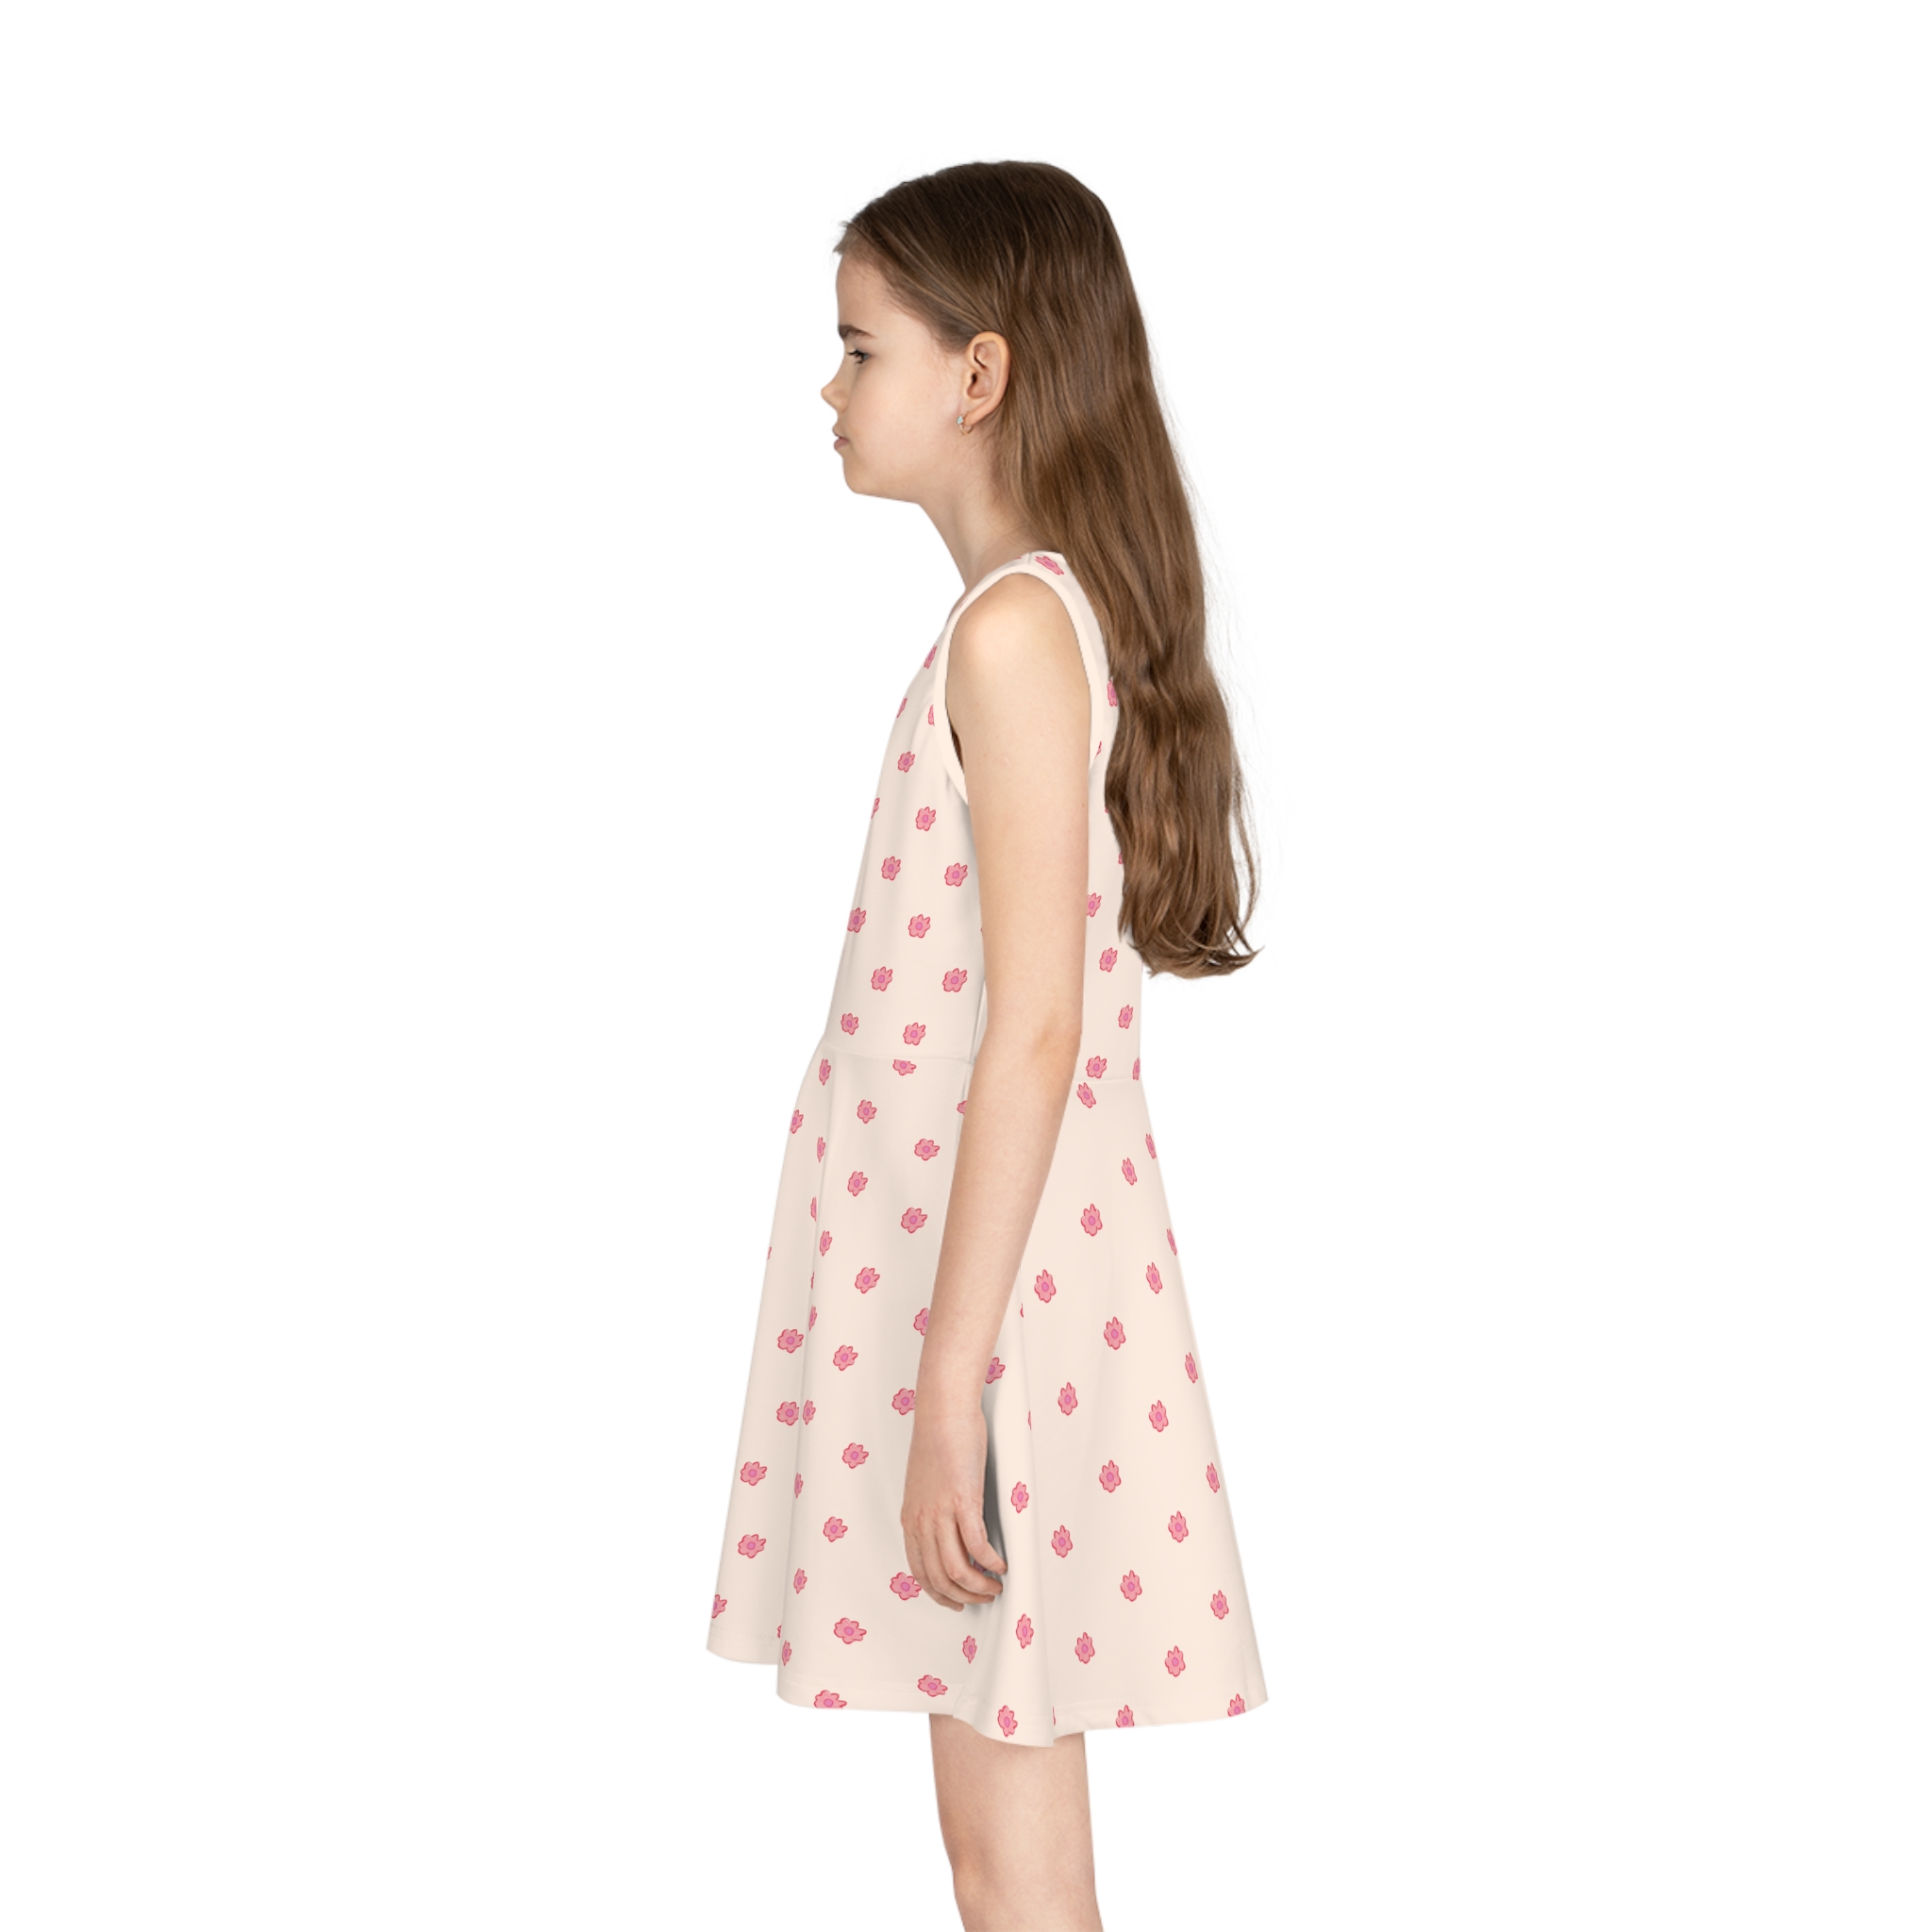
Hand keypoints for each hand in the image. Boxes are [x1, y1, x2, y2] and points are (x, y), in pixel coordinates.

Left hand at [900, 1399, 1008, 1610]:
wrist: (943, 1411)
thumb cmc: (938, 1440)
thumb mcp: (926, 1485)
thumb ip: (933, 1512)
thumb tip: (951, 1535)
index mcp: (910, 1519)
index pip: (920, 1572)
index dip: (939, 1594)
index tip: (956, 1600)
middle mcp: (921, 1521)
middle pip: (939, 1578)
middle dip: (963, 1596)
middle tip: (983, 1597)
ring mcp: (941, 1513)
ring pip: (957, 1569)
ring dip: (979, 1586)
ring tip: (995, 1585)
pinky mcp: (963, 1501)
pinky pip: (977, 1545)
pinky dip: (991, 1562)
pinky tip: (1001, 1563)